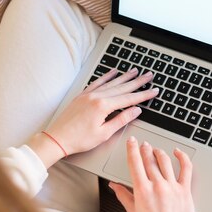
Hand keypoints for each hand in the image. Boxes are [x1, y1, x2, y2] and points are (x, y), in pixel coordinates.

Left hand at [28, 68, 157, 167]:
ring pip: (111, 83)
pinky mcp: (82, 95)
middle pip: (122, 87)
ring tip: (135, 71)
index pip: (129, 99)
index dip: (143, 95)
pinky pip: (97, 82)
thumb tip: (135, 111)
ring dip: (124, 77)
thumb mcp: (104, 133)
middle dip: (137, 82)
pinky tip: (113, 72)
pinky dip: (107, 76)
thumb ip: (121, 120)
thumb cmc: (79, 139)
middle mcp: (96, 97)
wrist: (57, 138)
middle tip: (149, 76)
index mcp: (103, 106)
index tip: (154, 91)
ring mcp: (89, 94)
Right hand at [110, 137, 194, 211]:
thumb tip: (113, 185)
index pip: (135, 163)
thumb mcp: (133, 211)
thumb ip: (123, 195)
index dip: (132, 149)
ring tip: (156, 150)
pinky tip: (178, 153)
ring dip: (159, 152)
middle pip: (149, 160)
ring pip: (165, 161)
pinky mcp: (185, 190)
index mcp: (142, 190)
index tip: (132, 141)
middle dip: (145, 149)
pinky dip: (182, 158)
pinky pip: (186, 169)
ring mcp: (172, 187)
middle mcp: (157, 186)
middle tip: (143, 144)